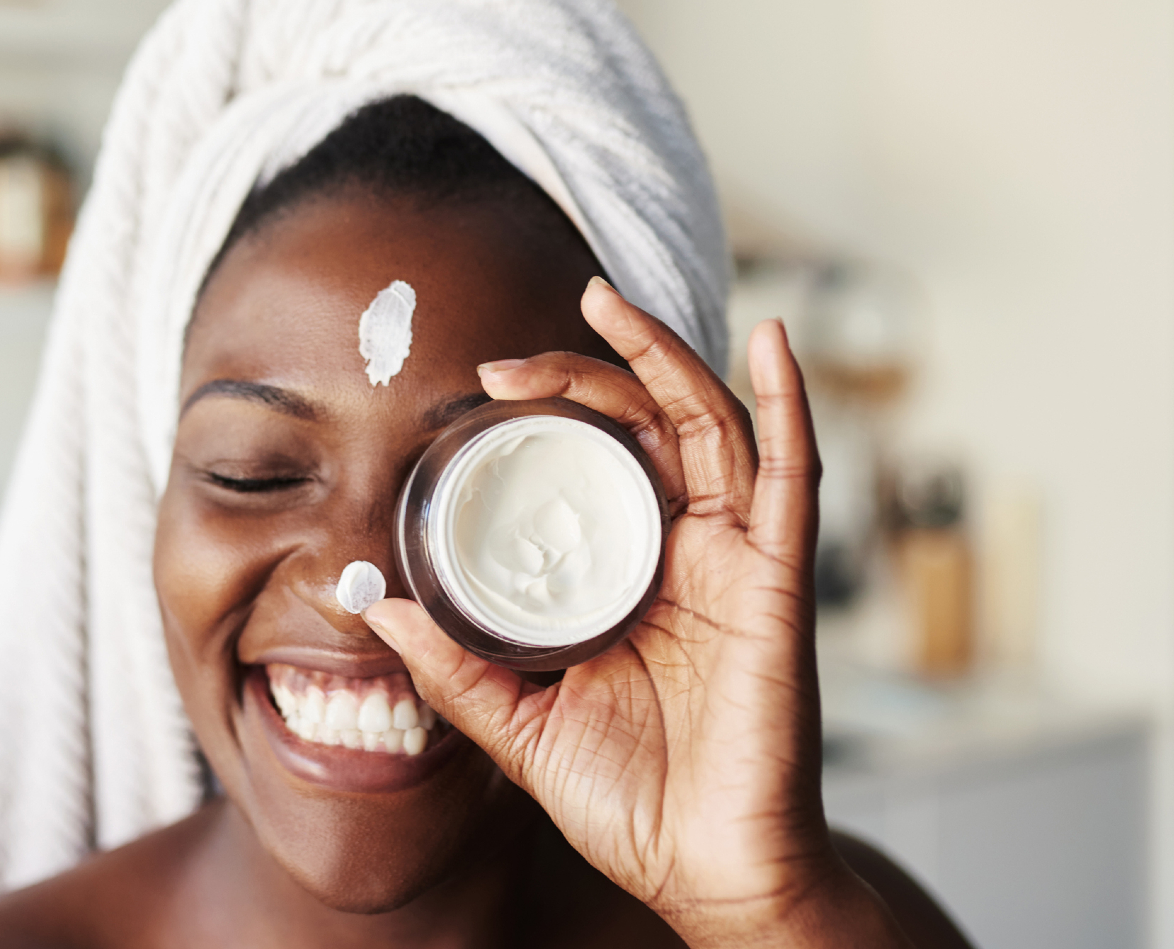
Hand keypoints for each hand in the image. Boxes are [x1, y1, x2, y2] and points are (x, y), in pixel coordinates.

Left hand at [365, 278, 910, 946]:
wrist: (704, 873)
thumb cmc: (630, 801)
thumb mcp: (521, 723)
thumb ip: (457, 666)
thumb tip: (379, 610)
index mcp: (628, 577)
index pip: (593, 465)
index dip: (545, 419)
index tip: (477, 396)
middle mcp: (684, 554)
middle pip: (644, 428)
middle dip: (581, 376)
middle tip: (505, 363)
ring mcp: (735, 561)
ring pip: (709, 425)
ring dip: (662, 356)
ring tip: (606, 300)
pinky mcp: (778, 582)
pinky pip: (793, 475)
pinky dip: (791, 400)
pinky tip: (773, 338)